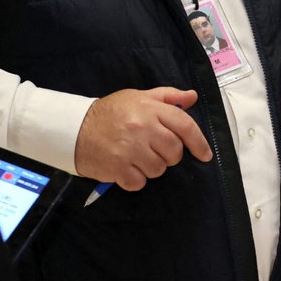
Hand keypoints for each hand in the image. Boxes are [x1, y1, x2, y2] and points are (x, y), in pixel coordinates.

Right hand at [73, 87, 212, 190]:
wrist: (75, 129)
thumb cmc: (110, 113)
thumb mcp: (138, 97)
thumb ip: (167, 97)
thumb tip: (192, 97)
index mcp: (150, 108)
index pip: (184, 125)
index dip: (199, 142)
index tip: (205, 155)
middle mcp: (142, 127)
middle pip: (174, 152)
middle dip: (168, 155)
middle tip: (153, 149)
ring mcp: (130, 149)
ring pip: (159, 170)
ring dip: (150, 167)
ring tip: (135, 156)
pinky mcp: (118, 168)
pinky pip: (140, 182)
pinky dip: (134, 179)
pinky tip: (125, 168)